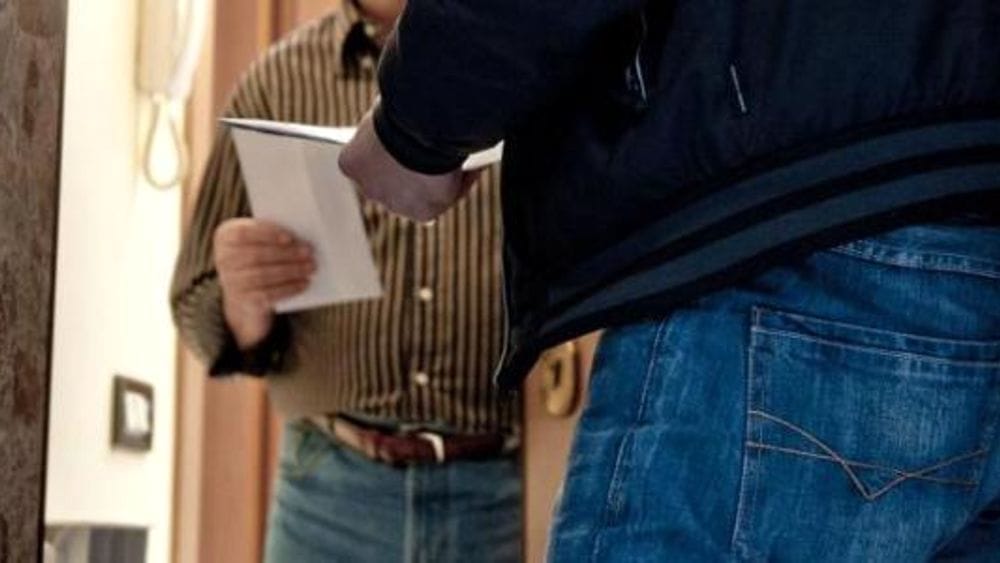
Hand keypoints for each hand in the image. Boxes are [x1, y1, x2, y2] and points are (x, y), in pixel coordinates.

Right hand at [213, 218, 314, 348]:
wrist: (244, 293)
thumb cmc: (258, 258)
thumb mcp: (259, 242)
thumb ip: (272, 235)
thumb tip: (300, 237)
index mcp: (225, 237)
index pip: (242, 233)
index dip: (266, 235)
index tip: (289, 238)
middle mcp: (223, 259)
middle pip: (255, 256)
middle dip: (285, 254)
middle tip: (308, 252)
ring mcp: (230, 282)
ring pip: (263, 275)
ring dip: (291, 271)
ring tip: (310, 267)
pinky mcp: (243, 300)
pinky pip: (268, 295)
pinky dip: (289, 288)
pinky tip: (304, 283)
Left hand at [339, 111, 475, 221]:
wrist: (419, 128)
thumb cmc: (402, 110)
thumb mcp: (391, 109)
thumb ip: (395, 121)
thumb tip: (412, 111)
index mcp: (351, 163)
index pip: (372, 160)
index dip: (393, 151)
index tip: (412, 138)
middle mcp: (369, 189)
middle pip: (396, 181)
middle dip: (416, 170)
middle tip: (439, 151)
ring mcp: (395, 204)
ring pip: (422, 193)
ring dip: (439, 179)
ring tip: (462, 159)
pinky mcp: (423, 213)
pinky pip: (446, 199)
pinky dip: (460, 184)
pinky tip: (473, 168)